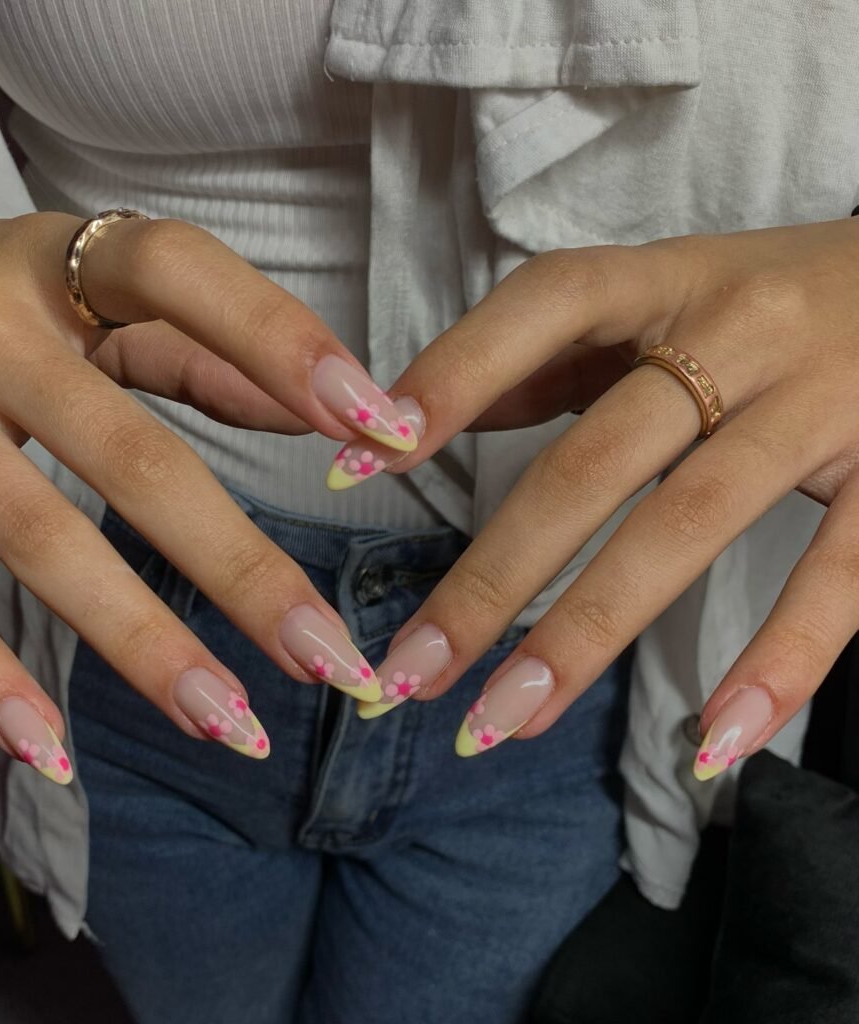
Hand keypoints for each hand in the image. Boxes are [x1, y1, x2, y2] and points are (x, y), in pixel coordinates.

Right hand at [0, 214, 416, 775]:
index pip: (183, 279)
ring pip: (34, 538)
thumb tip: (325, 419)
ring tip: (230, 723)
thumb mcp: (93, 295)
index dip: (283, 345)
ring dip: (141, 644)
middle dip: (241, 568)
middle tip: (332, 658)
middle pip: (130, 455)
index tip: (381, 428)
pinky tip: (50, 754)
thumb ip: (206, 346)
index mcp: (58, 261)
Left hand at [344, 218, 858, 775]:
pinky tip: (711, 746)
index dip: (448, 381)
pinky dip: (777, 663)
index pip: (540, 311)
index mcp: (664, 279)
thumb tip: (422, 415)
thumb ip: (547, 354)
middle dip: (491, 577)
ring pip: (684, 523)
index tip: (356, 467)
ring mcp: (821, 402)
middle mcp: (738, 331)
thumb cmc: (769, 297)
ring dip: (584, 634)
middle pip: (591, 461)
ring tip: (502, 721)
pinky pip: (840, 576)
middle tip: (409, 673)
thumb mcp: (659, 295)